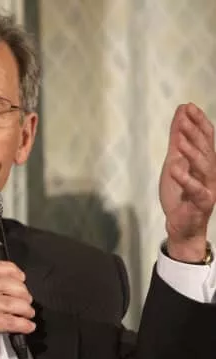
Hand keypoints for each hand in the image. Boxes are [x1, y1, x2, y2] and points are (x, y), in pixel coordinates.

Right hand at [0, 261, 34, 358]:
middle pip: (2, 282)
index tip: (18, 275)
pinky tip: (26, 326)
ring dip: (24, 308)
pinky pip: (8, 320)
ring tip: (28, 313)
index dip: (8, 269)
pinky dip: (21, 324)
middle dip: (21, 290)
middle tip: (27, 297)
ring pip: (8, 301)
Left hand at [159, 103, 215, 260]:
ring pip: (205, 167)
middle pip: (206, 149)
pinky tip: (175, 169)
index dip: (198, 121)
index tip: (188, 106)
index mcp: (205, 161)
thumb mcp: (174, 161)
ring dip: (193, 152)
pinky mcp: (202, 202)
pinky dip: (186, 179)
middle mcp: (210, 172)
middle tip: (184, 118)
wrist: (181, 225)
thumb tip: (180, 112)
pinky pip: (196, 190)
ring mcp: (208, 187)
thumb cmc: (180, 193)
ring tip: (180, 141)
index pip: (206, 137)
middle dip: (195, 133)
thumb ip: (177, 140)